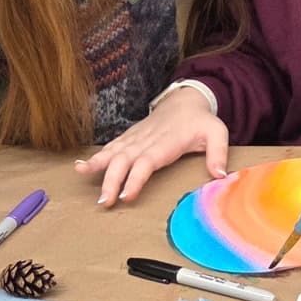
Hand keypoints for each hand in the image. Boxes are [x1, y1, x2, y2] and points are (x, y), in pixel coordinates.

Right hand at [75, 84, 229, 206]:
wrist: (186, 100)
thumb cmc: (201, 120)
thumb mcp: (217, 133)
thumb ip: (218, 153)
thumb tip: (220, 176)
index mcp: (167, 142)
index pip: (148, 161)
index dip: (136, 178)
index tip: (127, 195)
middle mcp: (147, 140)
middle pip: (125, 160)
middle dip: (112, 180)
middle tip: (104, 201)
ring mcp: (135, 138)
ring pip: (113, 152)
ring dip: (98, 166)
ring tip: (82, 176)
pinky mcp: (129, 137)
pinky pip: (110, 147)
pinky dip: (95, 157)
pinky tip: (80, 166)